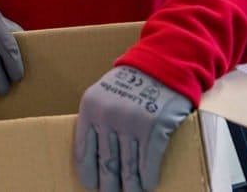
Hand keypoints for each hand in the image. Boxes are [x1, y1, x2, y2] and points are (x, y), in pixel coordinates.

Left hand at [74, 66, 192, 191]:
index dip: (88, 174)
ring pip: (128, 167)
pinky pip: (148, 162)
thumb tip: (95, 157)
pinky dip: (148, 178)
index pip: (84, 151)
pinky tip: (148, 185)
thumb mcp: (103, 95)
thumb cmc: (130, 83)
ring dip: (131, 187)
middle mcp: (107, 116)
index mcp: (90, 109)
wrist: (161, 66)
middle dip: (109, 185)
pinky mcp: (154, 127)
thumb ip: (96, 121)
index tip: (90, 186)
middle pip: (107, 163)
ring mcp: (131, 122)